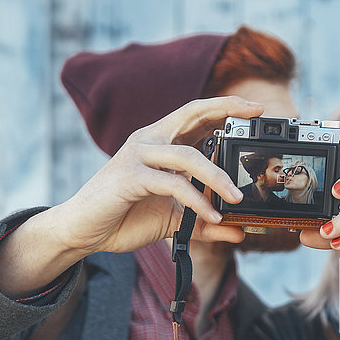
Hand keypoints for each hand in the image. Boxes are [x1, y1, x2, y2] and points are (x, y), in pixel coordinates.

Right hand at [55, 96, 262, 256]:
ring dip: (217, 177)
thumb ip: (204, 222)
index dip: (224, 107)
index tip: (255, 108)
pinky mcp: (130, 176)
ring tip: (237, 198)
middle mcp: (149, 140)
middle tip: (256, 110)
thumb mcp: (174, 219)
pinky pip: (172, 183)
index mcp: (160, 142)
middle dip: (226, 108)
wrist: (83, 231)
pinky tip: (212, 217)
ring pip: (188, 155)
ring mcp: (138, 155)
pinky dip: (196, 201)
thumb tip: (237, 232)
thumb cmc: (125, 216)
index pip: (196, 115)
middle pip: (192, 112)